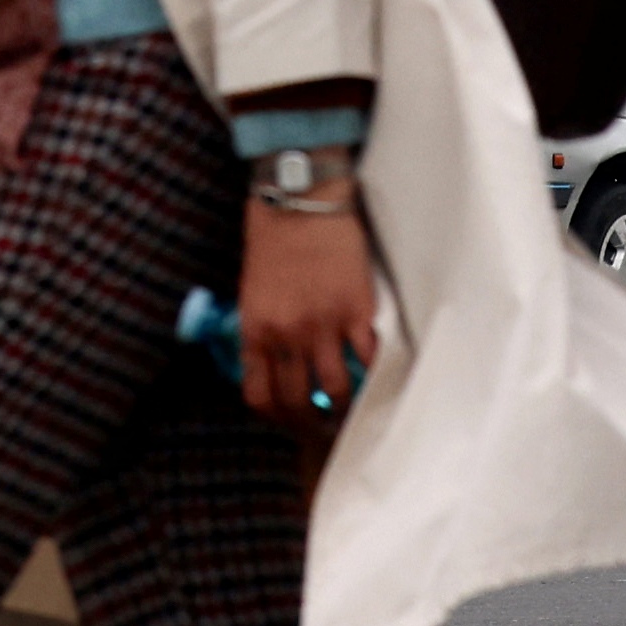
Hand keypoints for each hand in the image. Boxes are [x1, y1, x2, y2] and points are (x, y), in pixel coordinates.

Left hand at [231, 185, 381, 419]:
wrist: (300, 200)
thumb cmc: (272, 239)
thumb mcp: (251, 292)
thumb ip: (261, 330)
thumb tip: (276, 364)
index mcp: (255, 331)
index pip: (260, 396)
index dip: (278, 418)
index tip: (292, 419)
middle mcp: (286, 335)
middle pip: (299, 401)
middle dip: (312, 423)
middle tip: (325, 425)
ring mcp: (322, 325)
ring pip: (336, 390)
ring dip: (344, 408)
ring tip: (352, 409)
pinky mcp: (355, 310)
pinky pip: (367, 358)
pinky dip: (372, 374)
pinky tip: (374, 377)